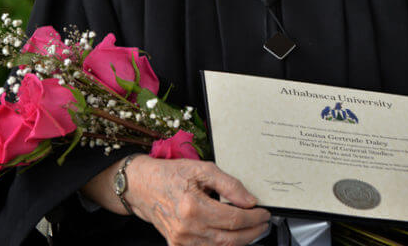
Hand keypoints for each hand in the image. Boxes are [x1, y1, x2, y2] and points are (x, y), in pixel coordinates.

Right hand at [127, 156, 270, 245]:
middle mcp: (187, 228)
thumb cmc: (171, 174)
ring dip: (241, 241)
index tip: (264, 213)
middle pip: (230, 239)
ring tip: (252, 229)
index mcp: (193, 207)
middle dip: (252, 232)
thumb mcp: (202, 169)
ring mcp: (181, 241)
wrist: (143, 186)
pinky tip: (232, 236)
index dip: (253, 218)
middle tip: (263, 223)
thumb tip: (249, 200)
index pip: (233, 219)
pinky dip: (223, 245)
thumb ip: (229, 185)